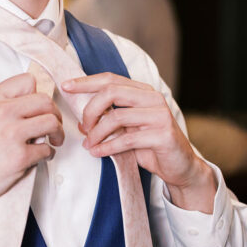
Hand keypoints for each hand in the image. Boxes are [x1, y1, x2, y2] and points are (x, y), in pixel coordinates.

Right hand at [0, 73, 63, 246]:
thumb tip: (29, 105)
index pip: (27, 81)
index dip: (38, 94)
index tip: (38, 108)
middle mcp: (1, 112)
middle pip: (45, 101)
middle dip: (54, 114)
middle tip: (53, 126)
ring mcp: (11, 134)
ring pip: (51, 122)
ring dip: (57, 133)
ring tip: (53, 141)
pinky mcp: (19, 157)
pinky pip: (46, 149)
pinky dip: (47, 154)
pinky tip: (38, 158)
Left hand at [62, 72, 215, 212]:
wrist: (180, 167)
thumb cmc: (151, 147)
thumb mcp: (128, 130)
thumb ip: (109, 121)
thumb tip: (80, 121)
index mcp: (143, 92)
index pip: (111, 79)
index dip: (86, 82)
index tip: (66, 86)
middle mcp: (153, 98)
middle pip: (111, 92)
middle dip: (90, 109)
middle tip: (83, 127)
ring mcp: (160, 115)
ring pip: (116, 116)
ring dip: (96, 132)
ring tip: (89, 143)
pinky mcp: (163, 135)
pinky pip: (126, 139)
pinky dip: (107, 146)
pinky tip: (97, 152)